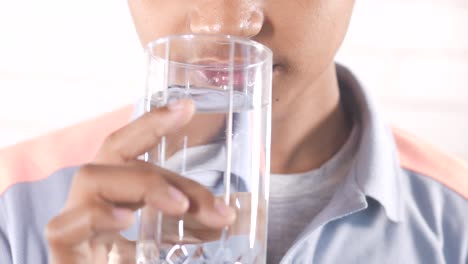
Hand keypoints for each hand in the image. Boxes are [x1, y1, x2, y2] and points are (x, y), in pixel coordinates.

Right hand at [45, 99, 235, 263]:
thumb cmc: (140, 261)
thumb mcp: (177, 242)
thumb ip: (198, 224)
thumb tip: (234, 215)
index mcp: (120, 191)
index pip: (132, 147)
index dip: (154, 122)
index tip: (187, 105)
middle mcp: (95, 198)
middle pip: (116, 152)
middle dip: (161, 157)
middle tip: (207, 194)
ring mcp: (75, 223)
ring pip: (94, 177)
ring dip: (143, 185)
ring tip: (179, 207)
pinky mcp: (63, 251)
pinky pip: (65, 225)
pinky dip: (95, 216)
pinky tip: (124, 221)